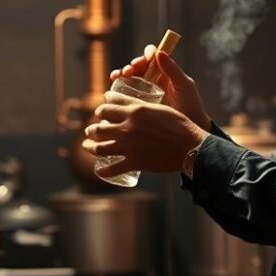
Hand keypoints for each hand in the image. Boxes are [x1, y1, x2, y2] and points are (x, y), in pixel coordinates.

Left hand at [81, 92, 208, 177]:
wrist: (190, 147)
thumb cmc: (178, 125)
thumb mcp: (158, 109)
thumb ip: (140, 106)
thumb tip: (128, 104)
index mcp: (133, 112)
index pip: (107, 106)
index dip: (101, 107)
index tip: (100, 109)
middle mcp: (127, 128)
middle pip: (99, 127)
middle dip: (92, 128)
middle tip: (90, 129)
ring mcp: (128, 147)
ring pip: (100, 147)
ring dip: (89, 146)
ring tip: (86, 145)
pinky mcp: (134, 163)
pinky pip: (113, 169)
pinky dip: (104, 171)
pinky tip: (99, 170)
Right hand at [110, 48, 211, 130]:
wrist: (187, 132)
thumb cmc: (190, 106)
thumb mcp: (184, 86)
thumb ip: (173, 69)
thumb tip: (159, 52)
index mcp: (163, 72)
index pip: (151, 58)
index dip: (145, 56)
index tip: (144, 60)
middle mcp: (151, 80)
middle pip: (136, 68)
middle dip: (130, 66)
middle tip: (129, 71)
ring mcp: (142, 93)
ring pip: (127, 79)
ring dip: (120, 75)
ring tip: (119, 77)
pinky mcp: (135, 105)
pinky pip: (123, 95)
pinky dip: (116, 91)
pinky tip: (114, 91)